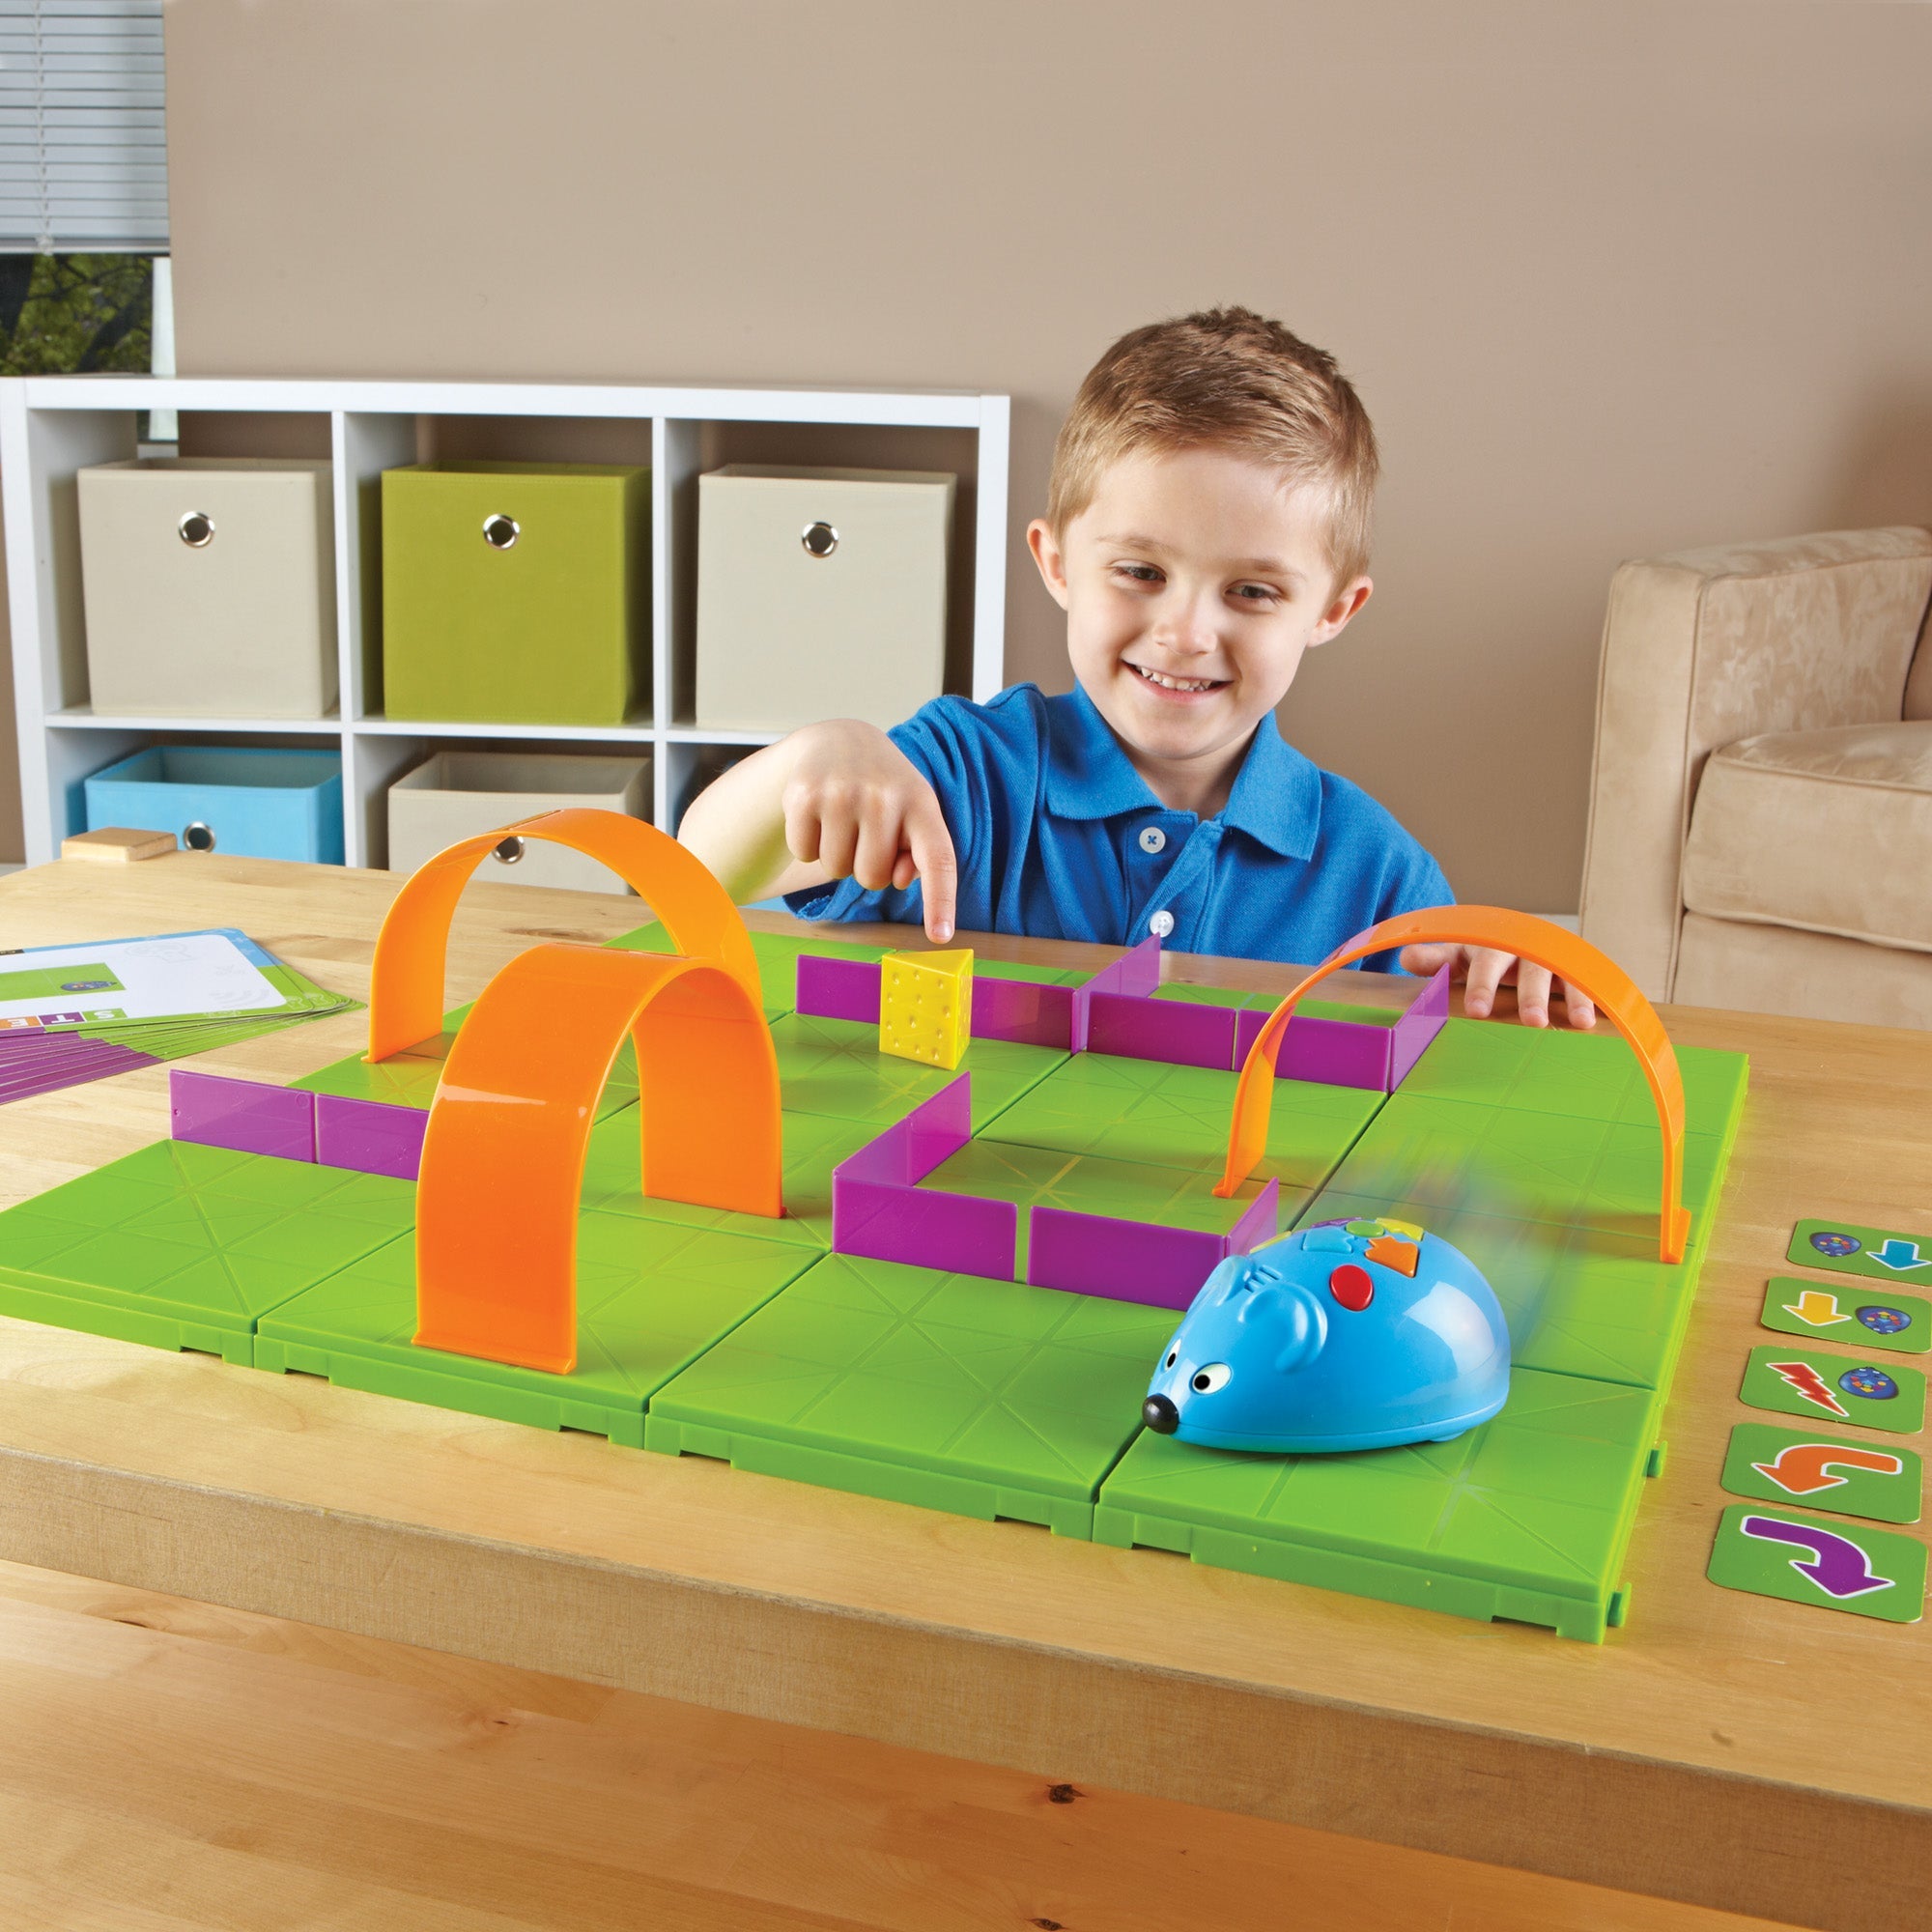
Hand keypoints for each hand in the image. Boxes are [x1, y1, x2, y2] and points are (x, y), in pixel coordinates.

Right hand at [779, 721, 959, 943]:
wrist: (841, 741)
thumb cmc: (886, 792)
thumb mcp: (912, 814)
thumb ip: (916, 853)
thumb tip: (900, 879)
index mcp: (922, 804)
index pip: (937, 858)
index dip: (940, 900)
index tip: (940, 936)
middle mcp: (884, 796)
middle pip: (872, 878)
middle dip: (865, 867)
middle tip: (865, 834)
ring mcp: (842, 793)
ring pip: (835, 870)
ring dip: (836, 857)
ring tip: (843, 822)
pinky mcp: (803, 794)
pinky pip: (804, 853)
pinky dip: (808, 845)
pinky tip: (818, 816)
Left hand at [1398, 943, 1596, 1029]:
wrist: (1525, 935)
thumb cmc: (1485, 954)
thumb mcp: (1460, 955)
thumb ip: (1436, 959)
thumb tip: (1407, 957)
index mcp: (1495, 944)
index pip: (1487, 963)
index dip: (1483, 986)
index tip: (1478, 1012)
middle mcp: (1530, 948)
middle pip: (1532, 969)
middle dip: (1532, 994)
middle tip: (1533, 1021)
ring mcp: (1558, 959)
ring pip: (1568, 974)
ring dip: (1575, 997)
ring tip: (1579, 1022)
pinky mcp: (1580, 970)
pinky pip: (1593, 982)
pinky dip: (1599, 998)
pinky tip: (1607, 1018)